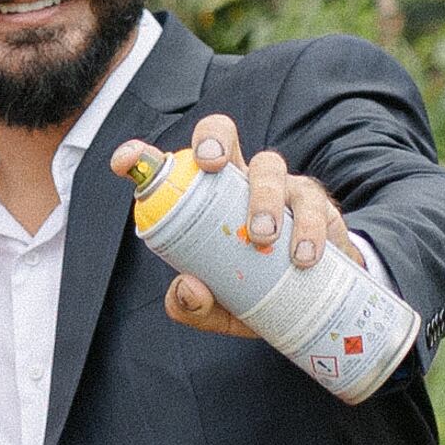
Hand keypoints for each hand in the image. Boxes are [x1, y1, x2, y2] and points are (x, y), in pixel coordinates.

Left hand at [120, 111, 355, 342]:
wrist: (318, 306)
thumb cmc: (259, 293)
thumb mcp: (222, 309)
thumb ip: (195, 306)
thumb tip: (188, 288)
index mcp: (209, 198)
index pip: (174, 167)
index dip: (144, 157)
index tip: (124, 162)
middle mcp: (241, 182)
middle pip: (224, 135)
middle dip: (214, 141)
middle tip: (211, 167)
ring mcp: (282, 190)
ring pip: (270, 168)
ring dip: (264, 197)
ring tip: (264, 238)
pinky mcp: (319, 208)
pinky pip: (313, 206)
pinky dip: (308, 230)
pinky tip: (304, 257)